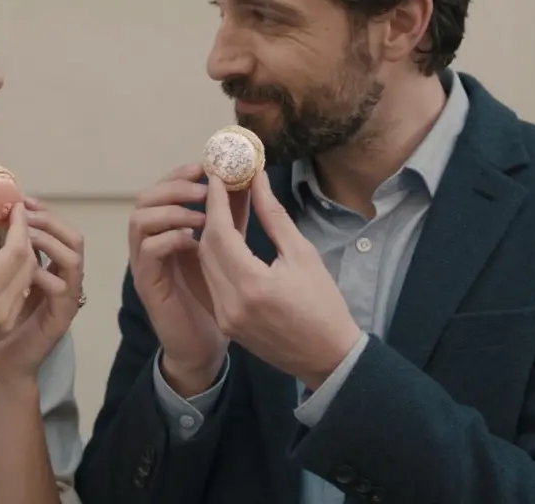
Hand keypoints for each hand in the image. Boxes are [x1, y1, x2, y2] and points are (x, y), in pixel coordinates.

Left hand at [0, 197, 84, 383]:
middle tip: (22, 212)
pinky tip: (27, 269)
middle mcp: (62, 278)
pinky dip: (48, 273)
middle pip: (72, 236)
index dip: (40, 211)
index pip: (55, 229)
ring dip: (51, 240)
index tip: (17, 199)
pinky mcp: (63, 316)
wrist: (3, 363)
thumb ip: (1, 253)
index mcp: (49, 267)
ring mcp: (66, 297)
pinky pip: (66, 288)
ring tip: (24, 235)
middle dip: (48, 219)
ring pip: (74, 256)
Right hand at [0, 200, 40, 382]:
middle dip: (25, 236)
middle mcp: (3, 309)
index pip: (16, 251)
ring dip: (25, 253)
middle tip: (15, 214)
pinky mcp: (7, 326)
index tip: (16, 205)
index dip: (19, 225)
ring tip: (13, 231)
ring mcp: (8, 320)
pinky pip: (22, 291)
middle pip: (28, 263)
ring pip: (28, 277)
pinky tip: (9, 256)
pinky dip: (21, 270)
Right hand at [128, 163, 228, 396]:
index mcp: (167, 231)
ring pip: (139, 220)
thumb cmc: (215, 300)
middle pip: (145, 198)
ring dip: (171, 211)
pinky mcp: (148, 285)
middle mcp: (151, 243)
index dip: (179, 174)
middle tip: (204, 189)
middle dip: (174, 187)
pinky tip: (194, 242)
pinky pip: (148, 251)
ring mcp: (146, 264)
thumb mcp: (229, 250)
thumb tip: (247, 182)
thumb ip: (232, 218)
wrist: (205, 347)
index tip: (205, 166)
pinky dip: (170, 238)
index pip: (162, 190)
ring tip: (202, 216)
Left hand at [197, 171, 361, 388]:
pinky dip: (215, 258)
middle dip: (211, 214)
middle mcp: (230, 302)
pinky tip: (224, 240)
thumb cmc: (324, 303)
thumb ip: (274, 217)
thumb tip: (257, 181)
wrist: (328, 357)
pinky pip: (212, 282)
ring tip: (223, 208)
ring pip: (206, 265)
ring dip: (211, 235)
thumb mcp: (303, 254)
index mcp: (252, 284)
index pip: (220, 233)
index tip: (216, 176)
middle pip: (207, 248)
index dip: (216, 201)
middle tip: (220, 188)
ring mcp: (225, 315)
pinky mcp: (226, 323)